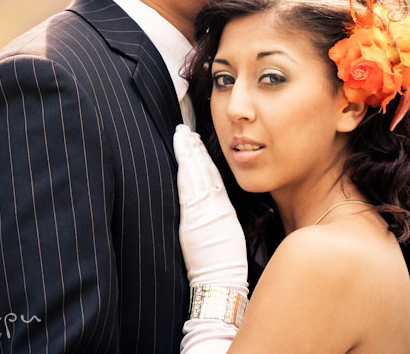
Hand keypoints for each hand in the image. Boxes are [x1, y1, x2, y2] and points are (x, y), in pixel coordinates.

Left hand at [174, 124, 247, 291]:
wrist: (222, 280)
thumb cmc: (225, 263)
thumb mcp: (227, 233)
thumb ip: (218, 215)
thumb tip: (211, 205)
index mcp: (224, 208)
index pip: (212, 175)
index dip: (204, 156)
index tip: (197, 141)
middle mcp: (215, 205)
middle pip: (203, 169)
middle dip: (193, 148)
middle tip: (185, 129)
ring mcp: (204, 209)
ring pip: (196, 173)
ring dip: (188, 152)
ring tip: (182, 135)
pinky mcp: (193, 217)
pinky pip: (189, 186)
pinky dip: (186, 168)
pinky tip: (183, 155)